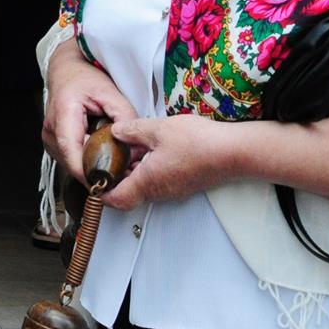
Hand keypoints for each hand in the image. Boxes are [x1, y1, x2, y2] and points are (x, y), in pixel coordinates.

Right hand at [42, 39, 136, 183]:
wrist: (67, 71)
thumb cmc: (85, 78)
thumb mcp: (110, 93)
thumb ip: (126, 117)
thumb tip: (135, 146)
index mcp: (63, 116)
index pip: (73, 155)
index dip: (91, 174)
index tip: (112, 183)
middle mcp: (51, 131)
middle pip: (74, 164)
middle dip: (99, 172)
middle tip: (124, 172)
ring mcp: (49, 139)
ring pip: (72, 165)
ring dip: (93, 168)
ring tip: (115, 162)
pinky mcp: (53, 144)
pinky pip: (71, 160)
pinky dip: (87, 161)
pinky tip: (102, 155)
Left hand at [101, 115, 242, 210]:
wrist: (236, 153)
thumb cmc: (200, 143)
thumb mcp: (158, 129)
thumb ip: (132, 131)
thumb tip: (115, 132)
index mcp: (147, 182)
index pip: (114, 199)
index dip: (99, 189)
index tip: (92, 173)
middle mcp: (159, 191)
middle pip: (126, 192)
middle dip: (115, 174)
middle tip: (108, 153)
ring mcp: (172, 189)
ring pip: (142, 184)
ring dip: (133, 168)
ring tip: (130, 144)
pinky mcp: (183, 183)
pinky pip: (157, 180)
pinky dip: (148, 166)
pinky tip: (151, 146)